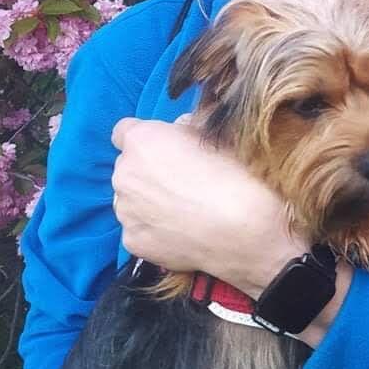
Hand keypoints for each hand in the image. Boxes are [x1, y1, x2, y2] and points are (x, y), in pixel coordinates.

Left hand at [110, 117, 307, 297]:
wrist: (244, 230)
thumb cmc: (234, 173)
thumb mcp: (216, 133)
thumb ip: (188, 126)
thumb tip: (181, 129)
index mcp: (142, 140)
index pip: (123, 131)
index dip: (146, 137)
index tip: (166, 147)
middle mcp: (124, 174)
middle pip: (128, 166)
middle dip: (148, 168)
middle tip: (182, 179)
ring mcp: (125, 211)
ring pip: (131, 198)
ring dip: (148, 199)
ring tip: (184, 208)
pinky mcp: (132, 242)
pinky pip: (138, 227)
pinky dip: (154, 227)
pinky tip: (182, 230)